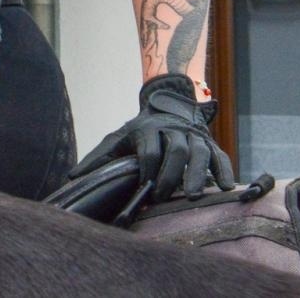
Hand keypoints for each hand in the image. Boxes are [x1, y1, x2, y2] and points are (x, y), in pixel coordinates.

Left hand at [68, 74, 233, 200]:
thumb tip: (73, 176)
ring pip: (199, 152)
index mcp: (148, 129)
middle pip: (175, 151)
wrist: (170, 102)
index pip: (149, 151)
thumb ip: (99, 156)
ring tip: (194, 195)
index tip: (144, 190)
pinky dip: (224, 170)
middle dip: (170, 175)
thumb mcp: (119, 137)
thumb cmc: (141, 129)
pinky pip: (220, 155)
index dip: (147, 171)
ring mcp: (194, 135)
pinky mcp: (210, 141)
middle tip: (164, 197)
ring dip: (197, 174)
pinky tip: (226, 187)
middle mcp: (173, 130)